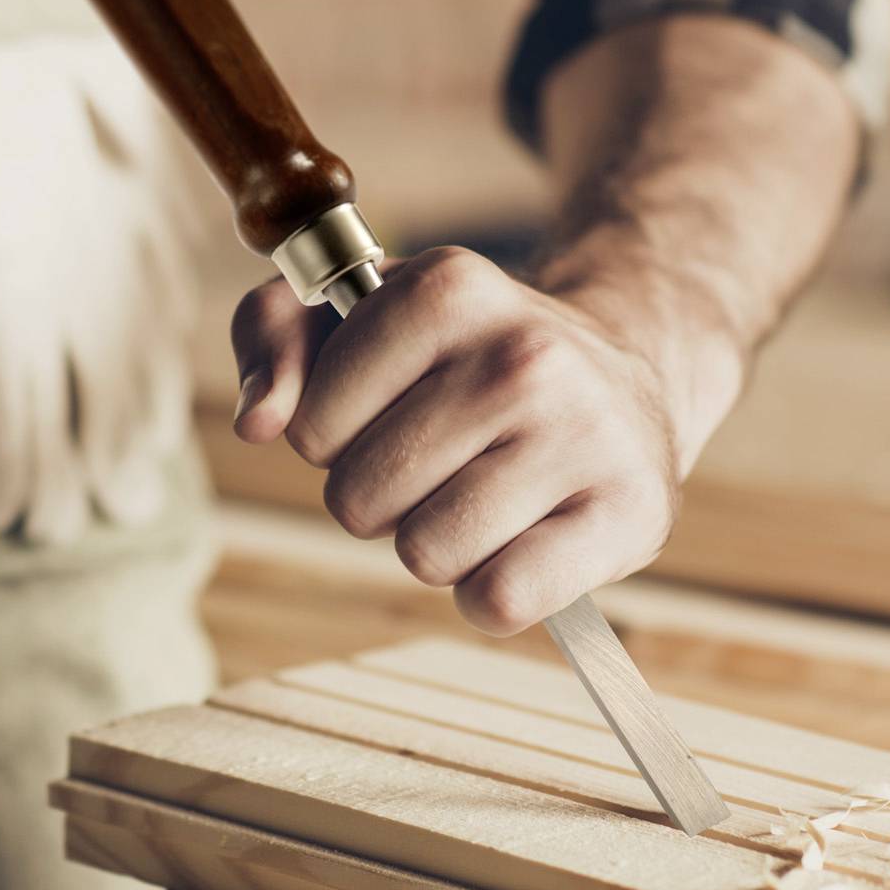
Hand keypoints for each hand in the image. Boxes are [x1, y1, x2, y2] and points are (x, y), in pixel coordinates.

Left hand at [229, 248, 705, 635]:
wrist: (625, 381)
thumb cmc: (462, 359)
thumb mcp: (357, 317)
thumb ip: (272, 335)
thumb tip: (259, 422)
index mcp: (446, 288)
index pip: (312, 428)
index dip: (336, 436)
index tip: (390, 410)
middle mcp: (521, 354)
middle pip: (360, 499)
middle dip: (383, 496)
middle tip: (443, 459)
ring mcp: (583, 433)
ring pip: (425, 555)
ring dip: (437, 545)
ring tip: (484, 496)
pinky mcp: (630, 513)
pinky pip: (500, 601)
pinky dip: (493, 595)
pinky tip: (523, 545)